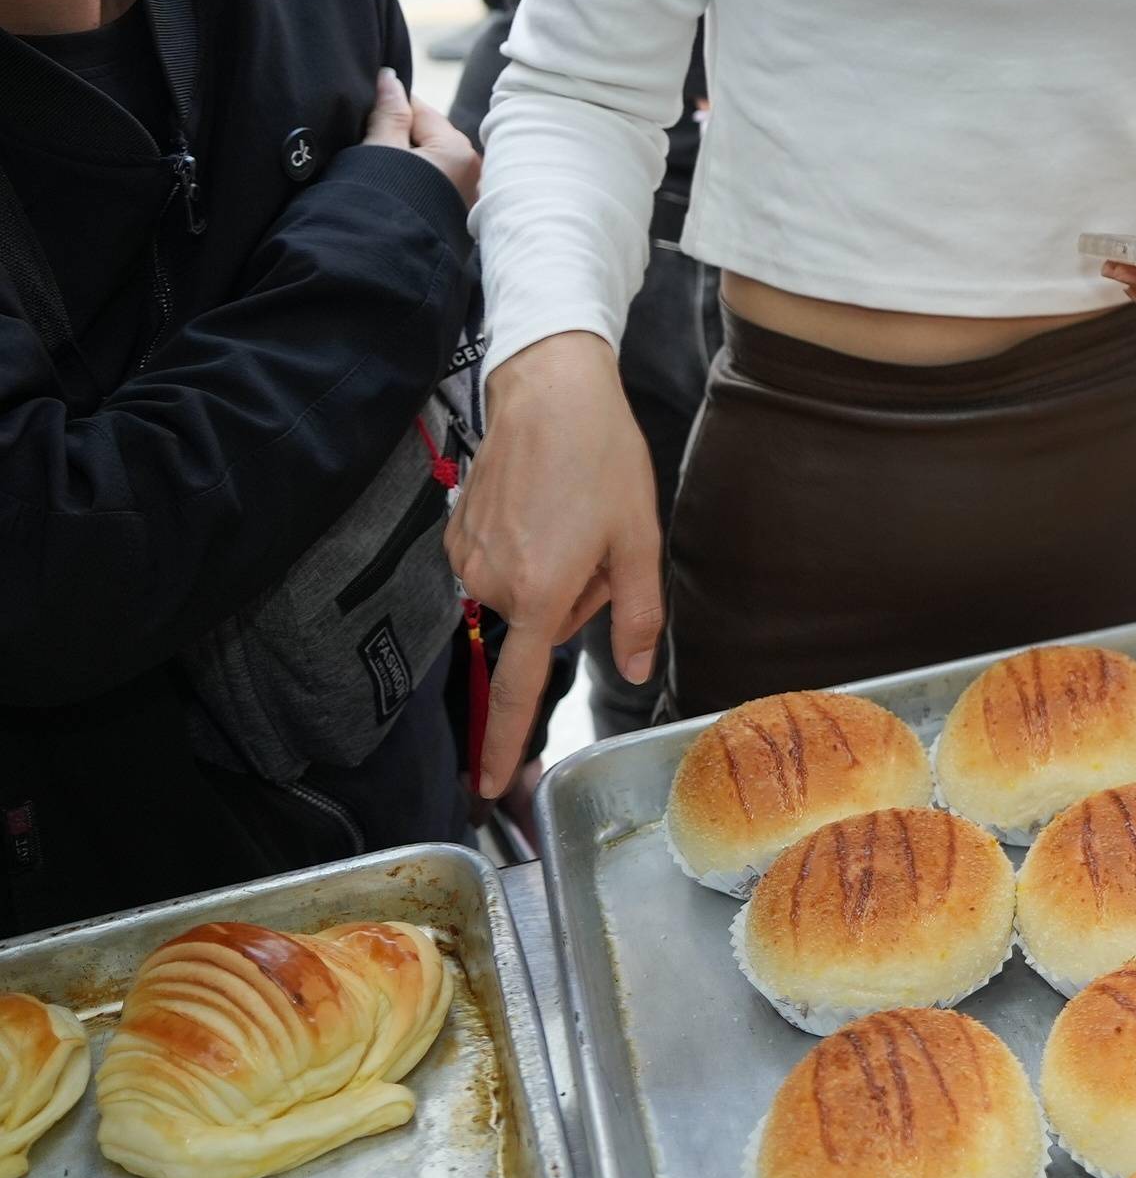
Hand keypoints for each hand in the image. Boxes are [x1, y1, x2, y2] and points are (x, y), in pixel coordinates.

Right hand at [361, 67, 478, 206]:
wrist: (387, 267)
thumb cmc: (383, 203)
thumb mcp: (380, 152)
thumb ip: (387, 113)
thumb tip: (389, 76)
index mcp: (457, 150)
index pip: (421, 110)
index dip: (390, 105)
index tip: (365, 107)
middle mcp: (472, 171)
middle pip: (428, 136)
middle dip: (398, 134)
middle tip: (364, 141)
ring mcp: (465, 196)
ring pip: (430, 162)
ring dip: (406, 160)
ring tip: (376, 168)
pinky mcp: (453, 217)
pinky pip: (432, 184)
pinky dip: (413, 181)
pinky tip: (392, 187)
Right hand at [450, 332, 659, 795]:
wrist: (547, 392)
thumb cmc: (602, 458)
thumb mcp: (639, 537)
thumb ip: (637, 613)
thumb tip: (636, 672)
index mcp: (544, 592)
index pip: (522, 686)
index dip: (506, 740)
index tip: (487, 785)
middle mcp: (495, 584)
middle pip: (545, 622)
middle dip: (576, 593)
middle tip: (597, 537)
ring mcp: (467, 559)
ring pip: (522, 593)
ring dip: (550, 569)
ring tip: (566, 512)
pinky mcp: (454, 535)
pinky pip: (498, 566)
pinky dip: (523, 548)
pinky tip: (539, 505)